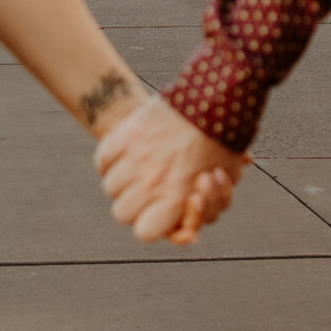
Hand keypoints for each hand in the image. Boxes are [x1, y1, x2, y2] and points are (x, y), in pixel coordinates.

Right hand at [95, 94, 248, 244]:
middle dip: (136, 206)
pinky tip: (126, 156)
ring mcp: (136, 156)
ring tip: (139, 170)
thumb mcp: (226, 180)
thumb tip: (191, 233)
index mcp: (177, 197)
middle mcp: (152, 181)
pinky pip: (103, 158)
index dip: (152, 227)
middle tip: (150, 192)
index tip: (162, 214)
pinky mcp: (127, 132)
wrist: (215, 97)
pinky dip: (110, 160)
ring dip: (122, 182)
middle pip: (122, 213)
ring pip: (110, 187)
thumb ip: (208, 209)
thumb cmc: (223, 142)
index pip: (144, 232)